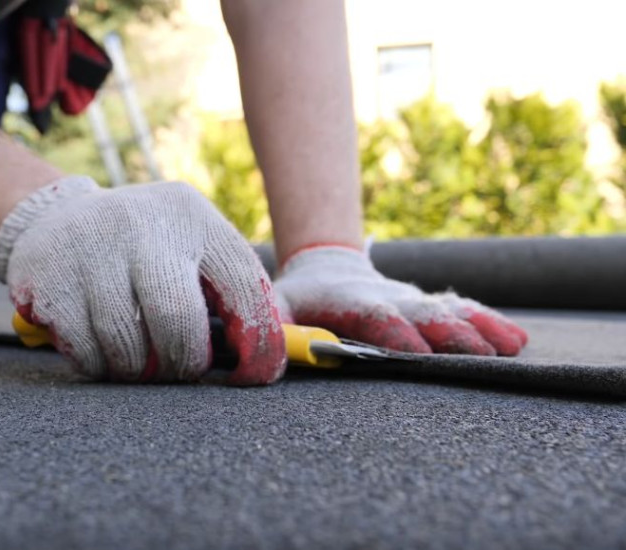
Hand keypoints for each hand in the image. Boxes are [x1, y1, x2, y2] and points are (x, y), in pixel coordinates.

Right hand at [0, 177, 285, 383]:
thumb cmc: (146, 248)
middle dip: (184, 363)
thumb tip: (269, 358)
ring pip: (128, 346)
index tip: (254, 376)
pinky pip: (85, 352)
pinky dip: (99, 366)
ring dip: (137, 369)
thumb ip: (229, 291)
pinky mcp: (49, 276)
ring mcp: (92, 248)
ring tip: (136, 357)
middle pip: (178, 323)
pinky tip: (100, 347)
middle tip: (179, 368)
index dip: (258, 344)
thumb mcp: (191, 246)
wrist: (61, 216)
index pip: (244, 287)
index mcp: (193, 218)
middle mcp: (144, 225)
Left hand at [273, 245, 527, 355]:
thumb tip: (259, 350)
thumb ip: (268, 324)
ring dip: (480, 327)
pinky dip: (489, 321)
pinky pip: (462, 309)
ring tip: (511, 347)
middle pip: (423, 316)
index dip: (395, 334)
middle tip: (480, 355)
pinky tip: (516, 340)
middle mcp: (389, 299)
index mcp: (352, 302)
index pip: (375, 318)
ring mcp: (412, 300)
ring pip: (450, 311)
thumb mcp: (277, 305)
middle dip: (450, 335)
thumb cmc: (300, 296)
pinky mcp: (429, 302)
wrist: (326, 265)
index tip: (417, 353)